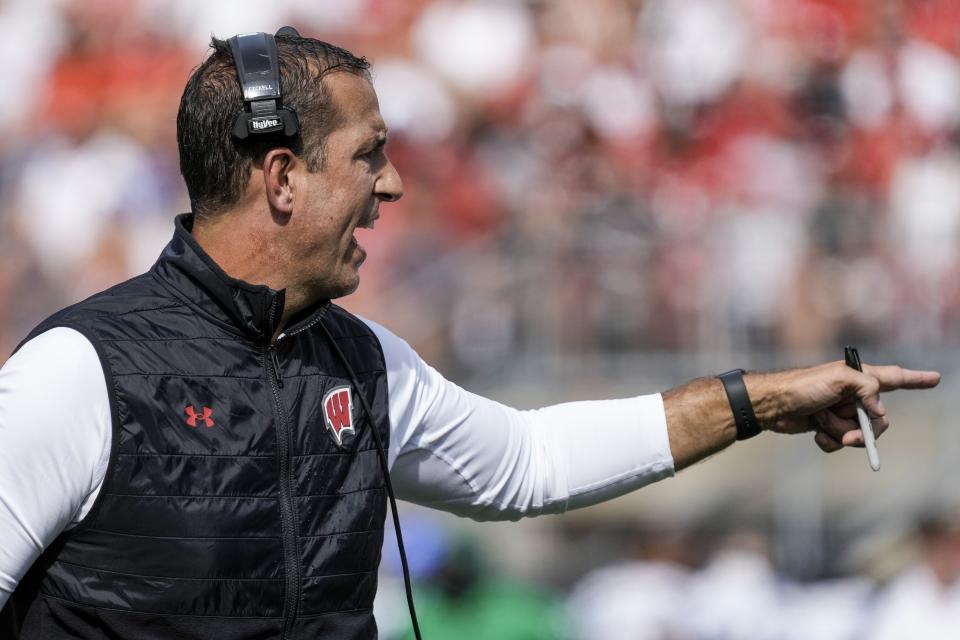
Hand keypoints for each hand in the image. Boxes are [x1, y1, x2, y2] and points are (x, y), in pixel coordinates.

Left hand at [747, 362, 940, 451]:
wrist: (771, 404)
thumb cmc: (802, 385)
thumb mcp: (839, 379)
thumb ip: (868, 388)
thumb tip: (877, 411)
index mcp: (859, 377)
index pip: (895, 377)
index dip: (916, 379)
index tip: (936, 378)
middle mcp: (852, 394)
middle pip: (878, 419)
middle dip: (865, 430)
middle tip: (850, 436)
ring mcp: (840, 411)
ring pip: (857, 434)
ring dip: (839, 432)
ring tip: (820, 420)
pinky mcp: (826, 426)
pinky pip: (839, 443)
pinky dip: (829, 442)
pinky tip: (815, 432)